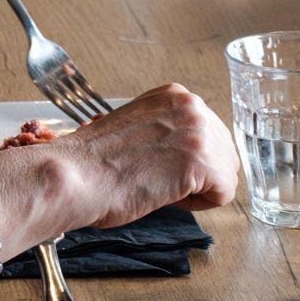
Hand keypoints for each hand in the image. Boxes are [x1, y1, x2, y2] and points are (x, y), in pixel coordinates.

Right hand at [51, 84, 239, 228]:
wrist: (74, 176)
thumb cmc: (92, 164)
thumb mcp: (137, 131)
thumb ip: (166, 132)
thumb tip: (183, 153)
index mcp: (173, 96)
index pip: (207, 134)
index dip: (186, 160)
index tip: (158, 167)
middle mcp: (190, 105)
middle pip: (223, 151)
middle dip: (199, 174)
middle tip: (161, 181)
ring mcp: (198, 131)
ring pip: (225, 173)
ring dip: (199, 189)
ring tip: (161, 188)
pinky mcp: (202, 160)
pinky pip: (224, 193)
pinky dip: (199, 205)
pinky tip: (168, 196)